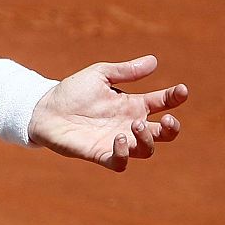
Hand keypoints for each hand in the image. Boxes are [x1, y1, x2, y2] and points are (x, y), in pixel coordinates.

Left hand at [28, 55, 187, 171]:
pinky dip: (124, 155)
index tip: (181, 90)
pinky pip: (120, 163)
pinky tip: (118, 139)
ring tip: (136, 125)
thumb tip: (154, 61)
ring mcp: (116, 141)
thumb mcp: (100, 74)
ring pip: (146, 150)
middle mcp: (129, 125)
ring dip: (148, 140)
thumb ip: (126, 71)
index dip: (175, 98)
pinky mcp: (99, 154)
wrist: (44, 108)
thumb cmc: (72, 91)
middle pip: (164, 133)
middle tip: (167, 119)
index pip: (163, 103)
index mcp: (133, 104)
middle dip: (172, 128)